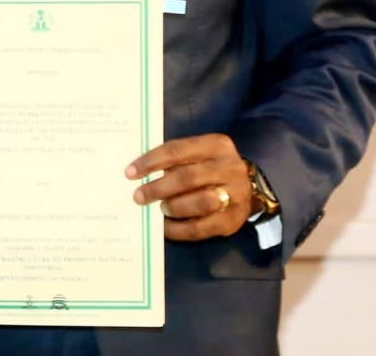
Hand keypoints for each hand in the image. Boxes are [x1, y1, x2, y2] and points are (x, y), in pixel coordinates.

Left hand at [126, 133, 250, 240]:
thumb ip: (174, 160)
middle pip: (188, 177)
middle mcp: (230, 167)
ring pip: (200, 202)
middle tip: (138, 196)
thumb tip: (137, 174)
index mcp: (216, 145)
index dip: (150, 161)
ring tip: (159, 209)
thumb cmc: (209, 167)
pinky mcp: (235, 220)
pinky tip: (166, 227)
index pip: (177, 150)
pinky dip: (180, 229)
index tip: (130, 173)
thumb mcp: (196, 154)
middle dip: (159, 188)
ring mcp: (237, 194)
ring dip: (174, 207)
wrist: (245, 188)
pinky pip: (203, 227)